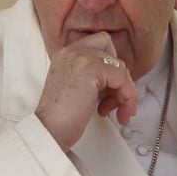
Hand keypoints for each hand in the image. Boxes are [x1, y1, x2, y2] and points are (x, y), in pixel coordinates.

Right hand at [35, 32, 138, 152]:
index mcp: (66, 54)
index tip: (110, 88)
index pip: (100, 44)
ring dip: (125, 92)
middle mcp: (71, 52)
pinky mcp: (90, 68)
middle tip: (115, 101)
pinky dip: (127, 96)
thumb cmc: (60, 118)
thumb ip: (92, 76)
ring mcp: (80, 57)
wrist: (49, 131)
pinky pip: (122, 77)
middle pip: (111, 52)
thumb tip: (118, 77)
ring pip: (120, 67)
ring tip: (118, 110)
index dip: (110, 67)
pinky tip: (118, 111)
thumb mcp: (76, 88)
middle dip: (119, 79)